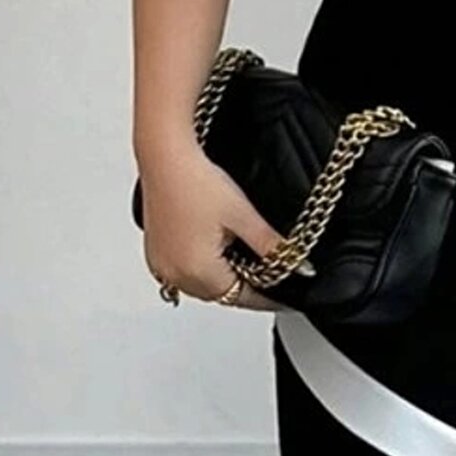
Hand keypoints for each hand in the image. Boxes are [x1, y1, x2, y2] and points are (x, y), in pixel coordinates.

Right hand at [138, 144, 287, 311]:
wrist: (164, 157)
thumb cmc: (194, 181)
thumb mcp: (243, 216)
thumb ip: (272, 246)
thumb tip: (300, 267)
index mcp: (198, 272)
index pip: (243, 298)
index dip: (269, 297)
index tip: (286, 295)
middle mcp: (175, 275)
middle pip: (222, 294)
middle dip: (247, 285)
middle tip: (271, 271)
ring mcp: (162, 265)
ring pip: (203, 284)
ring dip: (224, 276)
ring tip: (244, 255)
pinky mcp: (155, 253)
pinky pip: (184, 272)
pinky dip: (203, 266)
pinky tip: (215, 248)